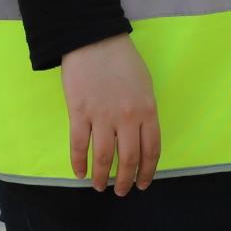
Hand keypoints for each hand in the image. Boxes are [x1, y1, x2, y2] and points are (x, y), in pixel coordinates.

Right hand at [59, 33, 159, 194]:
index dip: (147, 171)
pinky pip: (79, 145)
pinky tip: (80, 173)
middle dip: (126, 179)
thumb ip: (144, 111)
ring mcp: (102, 116)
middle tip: (121, 191)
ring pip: (104, 156)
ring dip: (103, 176)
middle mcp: (127, 117)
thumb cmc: (122, 60)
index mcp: (147, 110)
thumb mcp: (145, 85)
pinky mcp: (79, 112)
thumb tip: (140, 137)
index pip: (151, 150)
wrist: (93, 39)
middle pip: (129, 158)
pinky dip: (79, 162)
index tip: (143, 183)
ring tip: (100, 186)